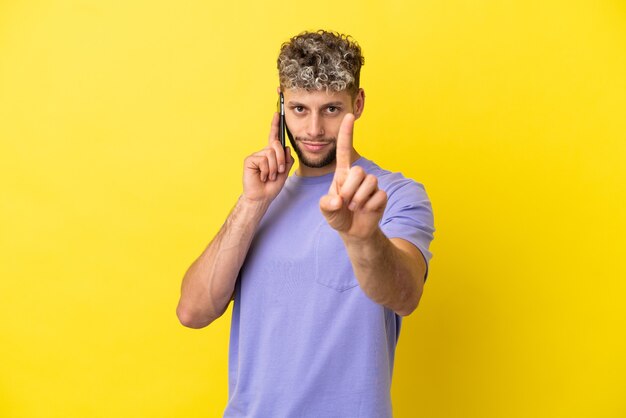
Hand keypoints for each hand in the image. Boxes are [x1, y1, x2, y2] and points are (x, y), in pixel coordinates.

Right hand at [242, 113, 294, 202]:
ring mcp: (256, 155)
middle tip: (279, 171)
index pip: (274, 137)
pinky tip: (262, 177)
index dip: (275, 125)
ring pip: (271, 153)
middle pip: (276, 145)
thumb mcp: (285, 172)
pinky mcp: (250, 160)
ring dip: (274, 168)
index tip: (277, 114)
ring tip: (270, 176)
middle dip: (281, 159)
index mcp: (272, 154)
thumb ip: (287, 159)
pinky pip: (263, 160)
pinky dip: (266, 170)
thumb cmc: (272, 186)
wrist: (262, 197)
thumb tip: (286, 147)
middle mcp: (263, 152)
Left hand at [319, 113, 386, 239]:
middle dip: (349, 189)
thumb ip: (326, 205)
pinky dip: (368, 207)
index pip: (344, 150)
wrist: (353, 231)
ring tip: (354, 208)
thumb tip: (338, 200)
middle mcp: (358, 176)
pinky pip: (377, 196)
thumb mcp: (326, 210)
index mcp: (343, 174)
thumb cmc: (338, 215)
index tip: (348, 116)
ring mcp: (371, 185)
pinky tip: (365, 211)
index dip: (346, 133)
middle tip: (346, 203)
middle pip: (358, 171)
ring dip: (358, 199)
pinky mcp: (381, 195)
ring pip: (369, 182)